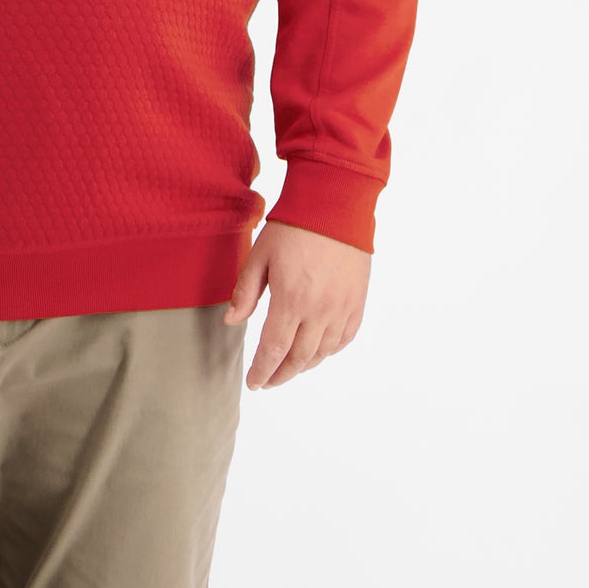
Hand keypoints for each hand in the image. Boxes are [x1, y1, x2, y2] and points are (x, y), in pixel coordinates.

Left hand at [222, 217, 368, 389]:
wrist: (335, 205)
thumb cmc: (292, 227)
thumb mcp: (259, 255)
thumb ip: (245, 292)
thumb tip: (231, 322)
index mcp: (291, 300)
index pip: (274, 350)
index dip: (262, 371)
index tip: (254, 383)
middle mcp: (319, 310)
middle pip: (299, 359)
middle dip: (281, 375)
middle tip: (267, 381)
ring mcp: (342, 308)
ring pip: (323, 353)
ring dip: (304, 366)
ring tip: (288, 368)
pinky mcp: (357, 302)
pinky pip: (344, 338)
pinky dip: (329, 351)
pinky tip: (317, 352)